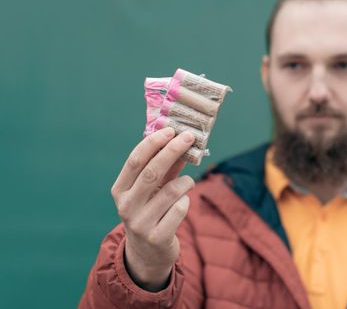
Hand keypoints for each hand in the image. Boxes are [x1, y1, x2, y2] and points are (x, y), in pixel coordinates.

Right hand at [110, 127, 194, 290]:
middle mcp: (126, 206)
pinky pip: (180, 209)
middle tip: (189, 137)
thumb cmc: (152, 210)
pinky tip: (182, 204)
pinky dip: (186, 201)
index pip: (135, 160)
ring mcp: (140, 223)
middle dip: (173, 151)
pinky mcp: (157, 237)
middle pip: (152, 172)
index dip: (154, 143)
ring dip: (186, 181)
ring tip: (189, 181)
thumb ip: (165, 167)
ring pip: (172, 191)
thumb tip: (181, 140)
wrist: (148, 253)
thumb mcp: (153, 189)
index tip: (171, 130)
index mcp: (120, 190)